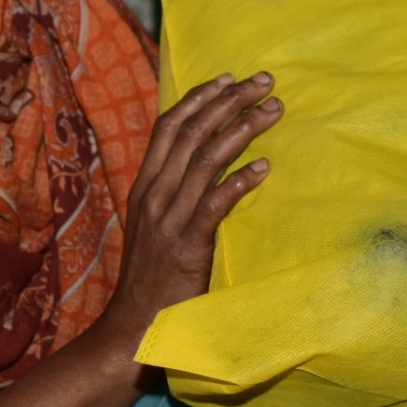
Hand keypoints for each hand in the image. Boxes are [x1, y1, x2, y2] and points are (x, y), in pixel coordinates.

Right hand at [98, 71, 280, 353]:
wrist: (133, 328)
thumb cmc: (153, 279)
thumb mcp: (155, 226)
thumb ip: (174, 194)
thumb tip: (206, 164)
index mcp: (145, 186)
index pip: (170, 127)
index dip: (199, 98)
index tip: (229, 78)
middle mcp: (153, 195)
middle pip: (192, 133)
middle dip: (229, 101)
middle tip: (264, 82)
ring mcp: (168, 219)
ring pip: (205, 159)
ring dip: (242, 129)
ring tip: (272, 111)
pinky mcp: (186, 246)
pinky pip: (213, 204)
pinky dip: (238, 182)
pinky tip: (263, 168)